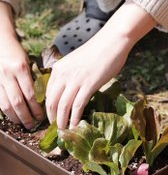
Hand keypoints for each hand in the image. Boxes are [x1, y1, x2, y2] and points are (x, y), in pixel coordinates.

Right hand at [0, 1, 43, 129]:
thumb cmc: (17, 53)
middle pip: (18, 102)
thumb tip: (43, 100)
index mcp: (21, 69)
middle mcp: (8, 74)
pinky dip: (5, 111)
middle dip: (26, 117)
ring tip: (23, 124)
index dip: (36, 109)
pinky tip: (12, 116)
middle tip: (33, 125)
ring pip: (6, 104)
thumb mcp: (28, 63)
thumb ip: (33, 80)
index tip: (42, 117)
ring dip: (15, 117)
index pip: (30, 95)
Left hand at [46, 1, 155, 128]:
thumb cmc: (97, 53)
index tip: (53, 118)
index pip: (48, 93)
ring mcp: (76, 80)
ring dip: (62, 121)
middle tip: (57, 128)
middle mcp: (63, 74)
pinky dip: (75, 118)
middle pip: (52, 101)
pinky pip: (78, 105)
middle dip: (53, 117)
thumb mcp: (76, 63)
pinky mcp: (89, 85)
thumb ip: (70, 76)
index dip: (48, 108)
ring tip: (64, 131)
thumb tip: (70, 92)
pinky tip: (76, 125)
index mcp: (59, 69)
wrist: (111, 43)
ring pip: (63, 106)